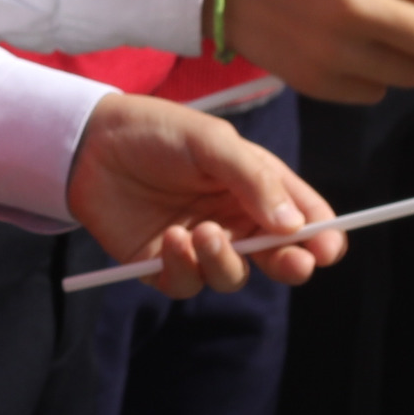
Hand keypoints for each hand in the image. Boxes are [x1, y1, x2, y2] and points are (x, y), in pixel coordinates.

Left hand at [66, 92, 345, 297]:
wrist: (88, 141)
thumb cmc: (156, 131)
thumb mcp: (211, 142)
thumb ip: (253, 179)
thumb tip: (294, 225)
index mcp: (257, 189)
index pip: (304, 221)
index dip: (322, 239)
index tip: (325, 250)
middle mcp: (234, 221)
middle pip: (279, 259)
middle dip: (291, 265)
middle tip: (291, 261)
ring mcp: (200, 244)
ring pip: (233, 276)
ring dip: (226, 262)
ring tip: (202, 231)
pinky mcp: (162, 263)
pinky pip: (187, 283)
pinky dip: (185, 268)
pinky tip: (172, 240)